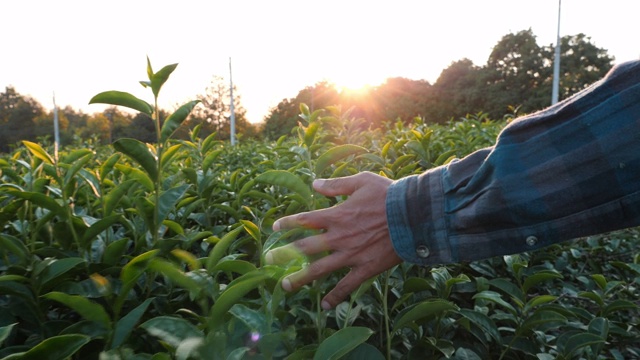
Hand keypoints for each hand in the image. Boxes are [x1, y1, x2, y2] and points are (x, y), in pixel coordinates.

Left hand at [267, 172, 401, 309]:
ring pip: (320, 270)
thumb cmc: (389, 195)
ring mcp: (351, 255)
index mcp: (337, 215)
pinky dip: (336, 296)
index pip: (305, 220)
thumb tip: (314, 184)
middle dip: (285, 254)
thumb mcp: (362, 181)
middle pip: (305, 247)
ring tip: (286, 286)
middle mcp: (339, 237)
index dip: (288, 223)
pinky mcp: (366, 268)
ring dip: (301, 279)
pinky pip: (347, 286)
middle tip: (269, 260)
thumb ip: (336, 185)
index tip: (275, 227)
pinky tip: (325, 306)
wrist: (414, 216)